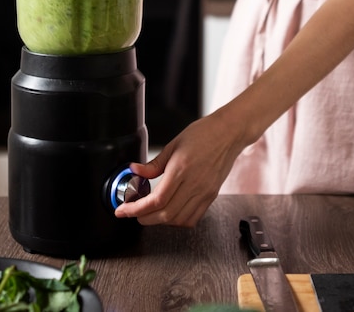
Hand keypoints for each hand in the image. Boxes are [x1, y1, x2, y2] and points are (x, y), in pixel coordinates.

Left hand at [114, 110, 244, 226]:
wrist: (229, 133)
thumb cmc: (204, 133)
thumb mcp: (173, 144)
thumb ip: (153, 164)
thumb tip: (135, 171)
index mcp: (181, 169)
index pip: (156, 200)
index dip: (136, 209)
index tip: (123, 210)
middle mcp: (194, 184)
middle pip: (165, 215)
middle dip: (144, 218)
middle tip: (133, 214)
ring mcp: (204, 192)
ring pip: (179, 220)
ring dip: (161, 221)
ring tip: (150, 213)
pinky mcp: (211, 196)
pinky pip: (193, 218)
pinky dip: (178, 221)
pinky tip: (170, 213)